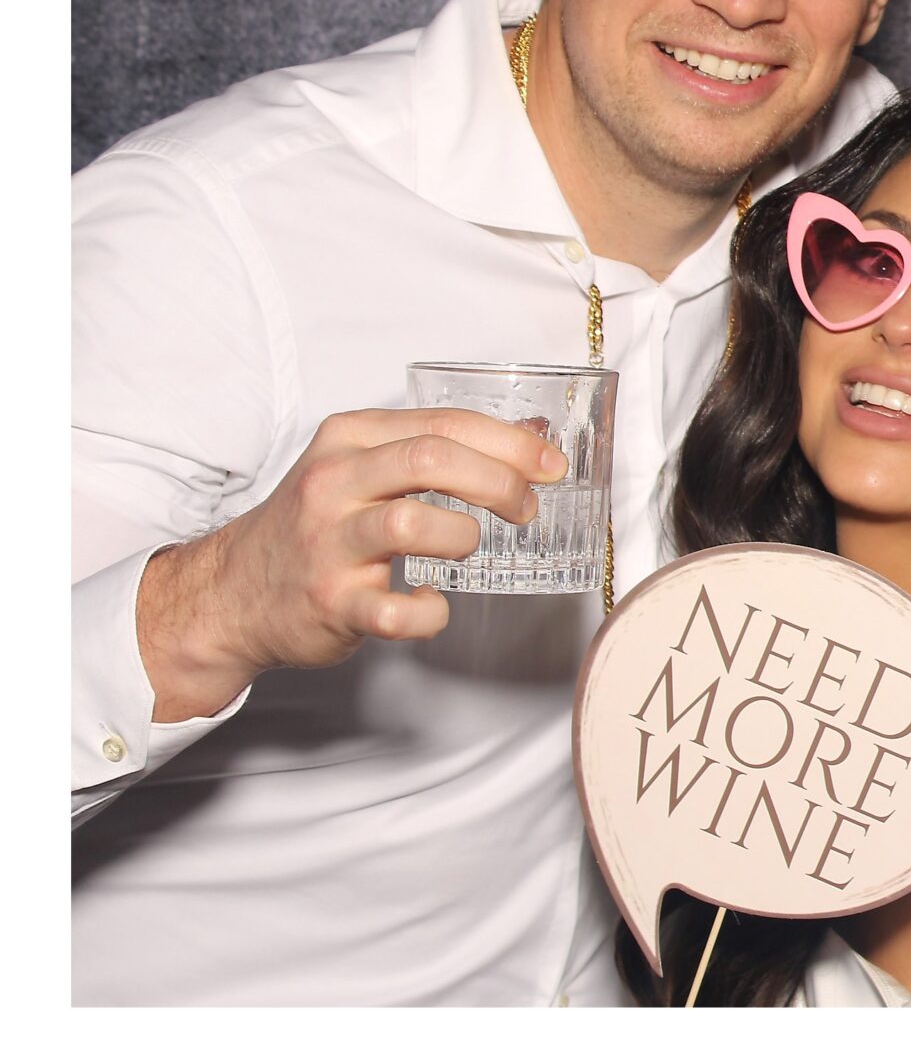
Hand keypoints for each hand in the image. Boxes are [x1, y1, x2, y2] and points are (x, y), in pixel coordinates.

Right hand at [136, 408, 566, 721]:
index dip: (510, 443)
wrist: (232, 592)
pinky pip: (395, 611)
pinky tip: (430, 602)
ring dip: (463, 538)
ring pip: (413, 525)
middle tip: (525, 507)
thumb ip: (438, 447)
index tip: (551, 465)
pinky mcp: (330, 603)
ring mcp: (328, 545)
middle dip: (498, 481)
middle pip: (431, 460)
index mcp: (349, 440)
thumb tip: (531, 434)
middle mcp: (333, 484)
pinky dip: (429, 612)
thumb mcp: (363, 465)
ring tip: (467, 548)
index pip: (442, 423)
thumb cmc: (316, 524)